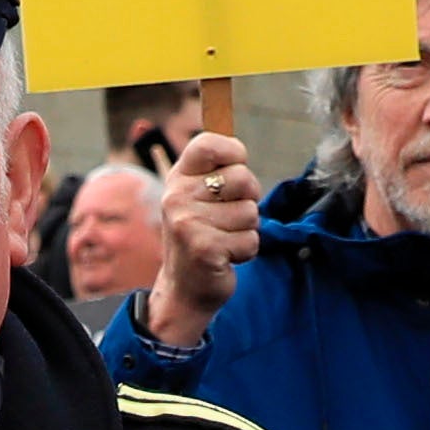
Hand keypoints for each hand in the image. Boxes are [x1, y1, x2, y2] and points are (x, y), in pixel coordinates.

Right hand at [142, 126, 261, 341]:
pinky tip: (225, 257)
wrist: (184, 288)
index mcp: (178, 177)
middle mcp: (178, 196)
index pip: (210, 143)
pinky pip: (251, 240)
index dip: (234, 153)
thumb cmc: (202, 235)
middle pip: (244, 178)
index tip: (235, 168)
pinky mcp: (205, 249)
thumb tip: (235, 141)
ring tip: (224, 239)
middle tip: (229, 217)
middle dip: (248, 200)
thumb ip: (216, 170)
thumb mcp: (199, 197)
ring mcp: (188, 223)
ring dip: (246, 230)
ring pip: (251, 213)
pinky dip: (246, 251)